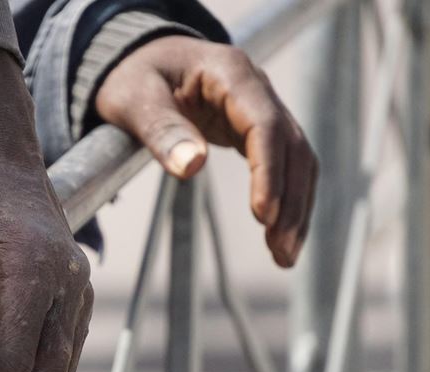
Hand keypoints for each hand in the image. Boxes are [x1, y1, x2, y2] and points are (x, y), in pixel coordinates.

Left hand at [96, 36, 317, 266]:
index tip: (262, 215)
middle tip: (280, 251)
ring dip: (295, 208)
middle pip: (292, 146)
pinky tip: (278, 233)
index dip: (269, 172)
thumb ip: (162, 130)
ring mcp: (260, 107)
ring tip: (283, 255)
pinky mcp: (254, 129)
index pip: (265, 124)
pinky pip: (282, 165)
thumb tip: (192, 166)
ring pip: (296, 159)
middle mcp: (255, 88)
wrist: (136, 60)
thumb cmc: (133, 75)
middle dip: (291, 202)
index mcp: (230, 72)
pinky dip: (285, 200)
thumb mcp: (134, 99)